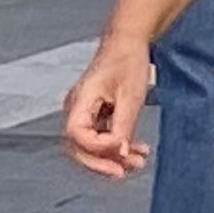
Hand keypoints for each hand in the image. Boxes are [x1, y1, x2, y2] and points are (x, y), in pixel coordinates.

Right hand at [60, 34, 154, 178]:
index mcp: (80, 100)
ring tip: (137, 162)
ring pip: (90, 146)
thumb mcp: (130, 96)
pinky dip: (116, 147)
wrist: (128, 41)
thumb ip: (123, 127)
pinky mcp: (94, 114)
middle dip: (102, 163)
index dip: (98, 149)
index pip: (78, 135)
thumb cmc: (126, 60)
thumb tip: (120, 153)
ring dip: (112, 158)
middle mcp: (76, 108)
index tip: (122, 150)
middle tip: (124, 171)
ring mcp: (84, 112)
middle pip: (78, 147)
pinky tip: (135, 151)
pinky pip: (100, 138)